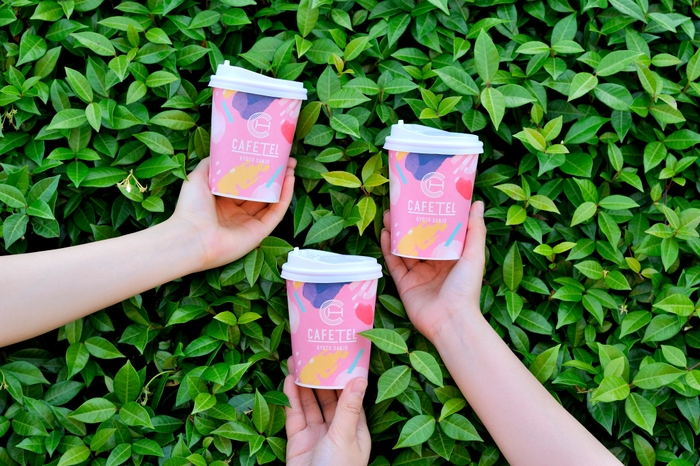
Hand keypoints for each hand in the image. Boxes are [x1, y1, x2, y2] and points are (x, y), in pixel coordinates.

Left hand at [169, 157, 295, 270]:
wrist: (191, 237)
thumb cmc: (190, 209)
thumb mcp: (197, 178)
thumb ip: (211, 164)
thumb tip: (223, 150)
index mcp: (223, 201)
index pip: (244, 183)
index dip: (257, 170)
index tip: (266, 155)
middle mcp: (237, 212)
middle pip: (261, 191)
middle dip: (273, 175)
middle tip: (284, 159)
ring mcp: (249, 223)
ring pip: (271, 201)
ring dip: (283, 184)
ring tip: (291, 166)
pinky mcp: (259, 233)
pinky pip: (276, 213)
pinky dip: (285, 197)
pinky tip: (290, 181)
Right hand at [283, 362, 370, 465]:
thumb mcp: (345, 436)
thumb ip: (348, 408)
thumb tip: (360, 379)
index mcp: (354, 430)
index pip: (350, 399)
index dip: (343, 379)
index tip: (338, 359)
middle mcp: (336, 431)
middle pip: (328, 400)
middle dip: (320, 379)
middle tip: (314, 357)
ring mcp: (316, 436)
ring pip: (309, 406)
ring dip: (303, 386)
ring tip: (298, 363)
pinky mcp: (297, 442)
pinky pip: (294, 416)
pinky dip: (291, 399)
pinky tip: (289, 382)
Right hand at [380, 201, 486, 341]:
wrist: (450, 320)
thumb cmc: (466, 288)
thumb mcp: (474, 255)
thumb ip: (475, 229)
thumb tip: (477, 202)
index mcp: (452, 258)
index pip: (440, 233)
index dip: (432, 217)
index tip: (424, 199)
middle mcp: (435, 265)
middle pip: (419, 239)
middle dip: (410, 223)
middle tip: (401, 204)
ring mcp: (419, 275)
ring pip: (404, 249)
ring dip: (397, 232)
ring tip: (390, 214)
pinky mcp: (404, 285)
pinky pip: (394, 264)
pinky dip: (388, 249)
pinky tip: (385, 233)